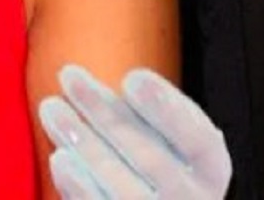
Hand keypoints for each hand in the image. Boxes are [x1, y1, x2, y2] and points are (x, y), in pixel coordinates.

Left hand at [39, 65, 232, 199]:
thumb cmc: (157, 166)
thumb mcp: (167, 138)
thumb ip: (144, 112)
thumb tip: (103, 83)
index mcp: (211, 169)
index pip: (199, 139)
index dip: (167, 109)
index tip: (132, 77)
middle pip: (151, 159)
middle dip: (106, 114)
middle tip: (68, 74)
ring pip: (124, 190)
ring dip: (86, 145)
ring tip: (52, 107)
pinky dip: (80, 187)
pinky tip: (60, 158)